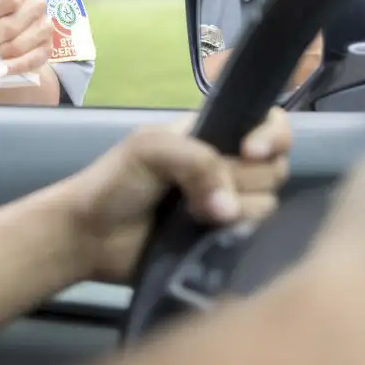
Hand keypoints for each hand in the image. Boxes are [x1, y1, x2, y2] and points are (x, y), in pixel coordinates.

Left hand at [66, 108, 290, 281]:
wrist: (91, 235)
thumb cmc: (114, 182)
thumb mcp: (149, 149)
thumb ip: (197, 161)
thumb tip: (228, 206)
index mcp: (213, 134)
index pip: (269, 123)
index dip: (271, 135)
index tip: (249, 151)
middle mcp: (228, 168)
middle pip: (274, 167)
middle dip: (239, 177)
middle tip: (195, 188)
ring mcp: (228, 207)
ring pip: (267, 203)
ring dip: (233, 210)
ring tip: (191, 214)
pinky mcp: (225, 241)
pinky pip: (255, 237)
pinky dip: (234, 234)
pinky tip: (205, 234)